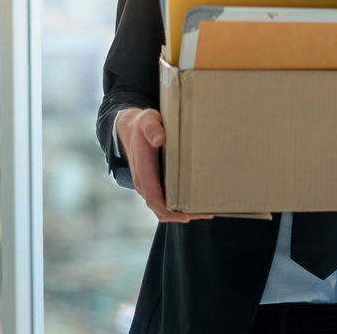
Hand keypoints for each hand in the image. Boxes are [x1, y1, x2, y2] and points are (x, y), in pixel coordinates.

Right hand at [116, 107, 211, 223]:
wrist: (130, 128)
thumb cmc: (142, 124)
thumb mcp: (147, 121)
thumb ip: (153, 128)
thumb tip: (160, 139)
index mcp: (142, 171)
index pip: (154, 198)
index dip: (170, 210)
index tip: (188, 215)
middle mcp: (143, 182)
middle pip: (160, 208)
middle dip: (181, 215)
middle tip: (206, 214)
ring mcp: (147, 184)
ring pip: (161, 207)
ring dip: (180, 212)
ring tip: (205, 211)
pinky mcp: (152, 183)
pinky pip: (163, 200)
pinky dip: (176, 206)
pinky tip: (194, 203)